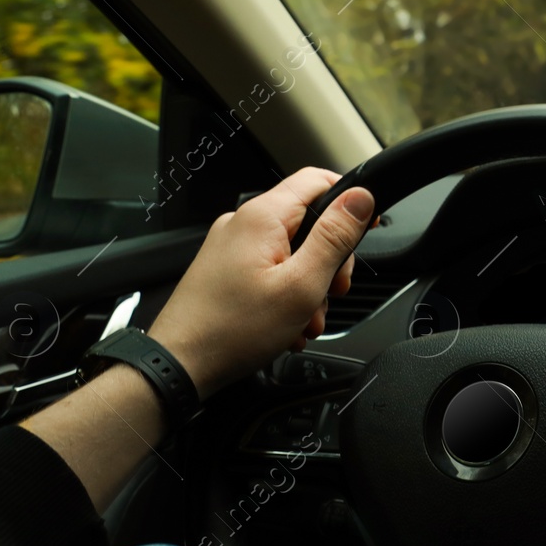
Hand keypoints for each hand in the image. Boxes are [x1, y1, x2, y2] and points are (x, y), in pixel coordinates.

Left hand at [149, 167, 374, 398]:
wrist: (179, 365)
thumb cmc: (232, 330)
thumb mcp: (301, 285)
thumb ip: (335, 237)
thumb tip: (360, 198)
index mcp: (263, 217)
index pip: (319, 180)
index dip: (350, 200)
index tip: (366, 230)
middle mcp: (243, 223)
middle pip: (308, 221)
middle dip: (329, 260)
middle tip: (333, 292)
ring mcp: (231, 246)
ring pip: (292, 251)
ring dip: (309, 286)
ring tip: (304, 321)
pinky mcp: (225, 268)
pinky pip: (271, 269)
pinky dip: (286, 293)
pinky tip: (286, 324)